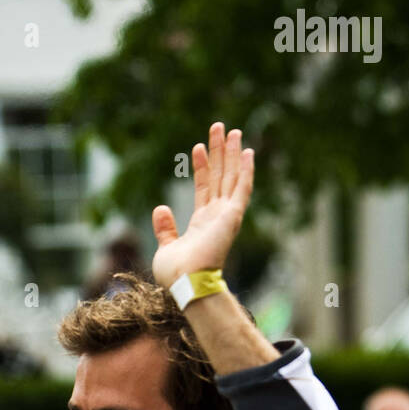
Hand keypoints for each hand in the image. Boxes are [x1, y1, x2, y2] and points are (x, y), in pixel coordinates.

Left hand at [151, 123, 253, 289]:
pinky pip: (242, 188)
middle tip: (220, 128)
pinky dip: (246, 170)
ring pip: (231, 176)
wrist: (186, 282)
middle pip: (219, 176)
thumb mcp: (165, 246)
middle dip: (220, 152)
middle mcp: (217, 217)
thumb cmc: (176, 273)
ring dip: (232, 153)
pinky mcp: (233, 215)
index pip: (203, 188)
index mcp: (202, 224)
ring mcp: (226, 215)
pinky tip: (247, 151)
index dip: (201, 167)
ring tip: (233, 130)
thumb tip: (160, 208)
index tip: (198, 147)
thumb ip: (165, 228)